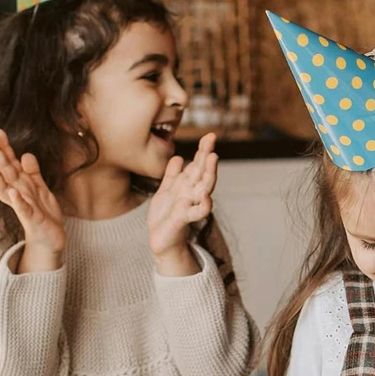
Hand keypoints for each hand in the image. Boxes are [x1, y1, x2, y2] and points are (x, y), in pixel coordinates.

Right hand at [0, 130, 64, 255]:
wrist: (51, 237)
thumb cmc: (43, 213)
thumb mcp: (40, 189)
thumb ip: (32, 173)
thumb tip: (25, 154)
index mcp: (20, 184)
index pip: (9, 164)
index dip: (4, 148)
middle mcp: (17, 192)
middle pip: (5, 171)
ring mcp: (23, 205)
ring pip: (7, 188)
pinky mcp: (31, 219)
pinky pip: (23, 209)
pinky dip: (18, 201)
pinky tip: (13, 193)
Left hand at [148, 133, 217, 261]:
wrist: (161, 240)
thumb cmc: (165, 217)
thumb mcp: (166, 191)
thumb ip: (172, 176)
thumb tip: (178, 157)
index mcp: (187, 185)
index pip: (198, 165)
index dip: (203, 150)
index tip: (210, 135)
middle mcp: (192, 194)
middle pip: (203, 173)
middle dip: (208, 158)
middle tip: (212, 141)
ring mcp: (190, 206)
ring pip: (205, 188)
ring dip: (210, 174)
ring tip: (212, 159)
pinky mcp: (184, 219)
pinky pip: (197, 212)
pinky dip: (203, 204)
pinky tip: (205, 195)